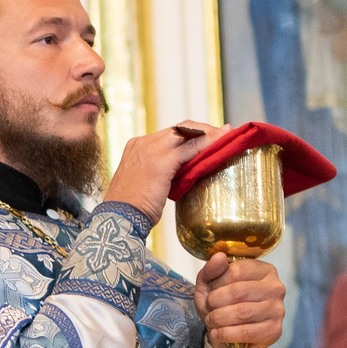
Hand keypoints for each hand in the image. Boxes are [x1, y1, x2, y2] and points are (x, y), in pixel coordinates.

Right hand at [102, 121, 216, 219]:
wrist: (119, 218)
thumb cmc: (132, 207)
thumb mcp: (144, 182)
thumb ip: (159, 172)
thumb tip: (182, 173)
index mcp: (137, 146)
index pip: (170, 134)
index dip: (191, 133)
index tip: (208, 136)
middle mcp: (142, 143)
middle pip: (179, 129)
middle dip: (203, 130)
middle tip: (223, 133)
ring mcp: (150, 151)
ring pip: (186, 134)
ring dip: (209, 134)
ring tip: (227, 136)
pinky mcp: (161, 163)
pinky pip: (189, 148)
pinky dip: (206, 144)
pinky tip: (219, 145)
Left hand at [196, 254, 284, 347]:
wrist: (230, 337)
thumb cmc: (222, 305)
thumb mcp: (211, 284)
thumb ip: (212, 269)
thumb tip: (219, 256)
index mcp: (264, 270)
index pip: (237, 270)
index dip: (217, 282)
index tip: (210, 291)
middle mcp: (276, 287)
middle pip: (239, 291)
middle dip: (215, 302)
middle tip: (209, 308)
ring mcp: (278, 310)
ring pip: (242, 312)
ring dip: (219, 318)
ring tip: (211, 321)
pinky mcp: (275, 331)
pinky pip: (246, 332)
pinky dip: (226, 334)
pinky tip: (218, 333)